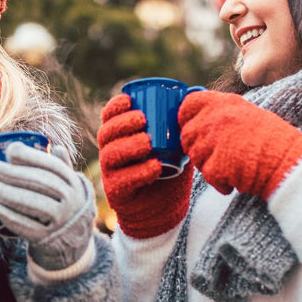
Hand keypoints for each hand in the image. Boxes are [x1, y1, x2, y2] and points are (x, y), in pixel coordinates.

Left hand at [0, 142, 93, 270]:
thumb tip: (55, 147)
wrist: (71, 242)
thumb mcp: (68, 187)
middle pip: (40, 183)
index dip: (30, 156)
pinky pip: (24, 225)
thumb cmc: (62, 205)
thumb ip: (61, 167)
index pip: (52, 166)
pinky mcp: (46, 238)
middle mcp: (71, 201)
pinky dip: (5, 214)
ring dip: (6, 193)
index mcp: (73, 183)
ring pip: (31, 203)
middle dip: (12, 174)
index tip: (10, 152)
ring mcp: (60, 221)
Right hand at [97, 94, 192, 238]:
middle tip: (142, 120)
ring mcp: (111, 173)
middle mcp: (110, 153)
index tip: (129, 100)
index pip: (108, 117)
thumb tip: (196, 94)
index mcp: (120, 137)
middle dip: (121, 124)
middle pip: (106, 134)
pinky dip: (139, 172)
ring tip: (148, 142)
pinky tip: (154, 167)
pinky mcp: (117, 193)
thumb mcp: (175, 144)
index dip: (115, 107)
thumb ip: (181, 124)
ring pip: (110, 155)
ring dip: (128, 146)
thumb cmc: (169, 170)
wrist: (165, 208)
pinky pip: (122, 181)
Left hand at [178, 90, 301, 199]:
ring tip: (232, 167)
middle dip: (197, 148)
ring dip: (208, 165)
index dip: (185, 117)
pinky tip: (236, 179)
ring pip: (195, 156)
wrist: (289, 162)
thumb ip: (222, 114)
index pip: (188, 104)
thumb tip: (200, 120)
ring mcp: (213, 141)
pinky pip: (208, 175)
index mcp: (224, 103)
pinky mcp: (216, 164)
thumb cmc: (274, 140)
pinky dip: (220, 182)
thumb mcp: (248, 114)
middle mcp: (215, 118)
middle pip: (187, 134)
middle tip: (216, 156)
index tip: (191, 127)